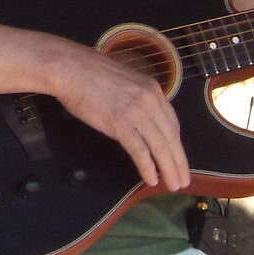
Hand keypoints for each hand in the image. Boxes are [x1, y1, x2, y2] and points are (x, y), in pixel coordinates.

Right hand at [45, 40, 190, 192]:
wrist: (70, 68)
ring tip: (173, 185)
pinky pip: (140, 151)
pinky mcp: (120, 124)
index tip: (178, 158)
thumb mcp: (124, 81)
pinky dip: (148, 168)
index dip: (177, 144)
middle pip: (171, 137)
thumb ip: (137, 98)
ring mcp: (136, 112)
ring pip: (160, 147)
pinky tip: (151, 179)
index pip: (172, 122)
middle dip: (179, 162)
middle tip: (183, 181)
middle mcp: (150, 100)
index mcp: (153, 89)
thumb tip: (140, 116)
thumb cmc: (89, 73)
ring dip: (169, 169)